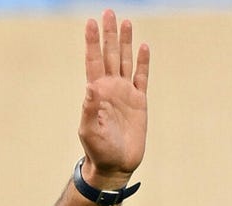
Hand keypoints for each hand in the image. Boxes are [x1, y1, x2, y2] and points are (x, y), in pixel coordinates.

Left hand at [79, 9, 149, 186]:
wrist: (115, 165)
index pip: (93, 61)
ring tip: (125, 22)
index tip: (91, 22)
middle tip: (108, 12)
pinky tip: (143, 47)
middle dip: (109, 34)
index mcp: (96, 93)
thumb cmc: (98, 150)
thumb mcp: (89, 131)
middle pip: (109, 55)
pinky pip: (142, 77)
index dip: (92, 42)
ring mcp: (125, 94)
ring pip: (125, 61)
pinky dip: (142, 62)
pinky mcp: (139, 102)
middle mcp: (110, 89)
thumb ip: (89, 110)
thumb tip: (89, 88)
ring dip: (124, 42)